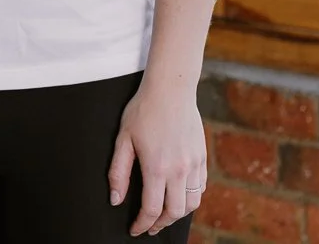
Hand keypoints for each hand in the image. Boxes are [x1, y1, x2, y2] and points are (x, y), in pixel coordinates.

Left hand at [108, 80, 206, 235]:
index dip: (142, 224)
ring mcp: (194, 164)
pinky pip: (200, 187)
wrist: (171, 89)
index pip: (152, 209)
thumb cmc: (143, 110)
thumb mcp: (123, 139)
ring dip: (178, 214)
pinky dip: (191, 198)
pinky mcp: (202, 157)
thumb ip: (118, 172)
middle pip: (175, 212)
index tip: (135, 229)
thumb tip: (116, 200)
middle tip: (148, 226)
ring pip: (192, 203)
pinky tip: (179, 195)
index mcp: (157, 167)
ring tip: (164, 214)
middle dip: (160, 224)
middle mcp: (180, 170)